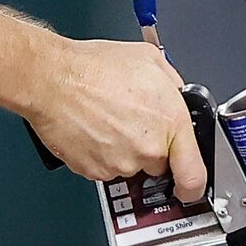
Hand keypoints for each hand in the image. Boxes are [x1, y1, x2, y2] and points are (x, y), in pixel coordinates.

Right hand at [23, 34, 206, 198]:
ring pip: (129, 166)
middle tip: (129, 121)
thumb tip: (176, 96)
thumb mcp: (149, 60)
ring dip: (122, 148)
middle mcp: (148, 149)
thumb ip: (173, 85)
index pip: (194, 175)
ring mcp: (120, 163)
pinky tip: (92, 128)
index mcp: (170, 122)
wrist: (52, 79)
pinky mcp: (94, 171)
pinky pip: (105, 167)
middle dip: (148, 147)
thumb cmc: (93, 68)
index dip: (192, 185)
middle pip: (157, 164)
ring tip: (106, 119)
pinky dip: (100, 153)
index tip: (188, 186)